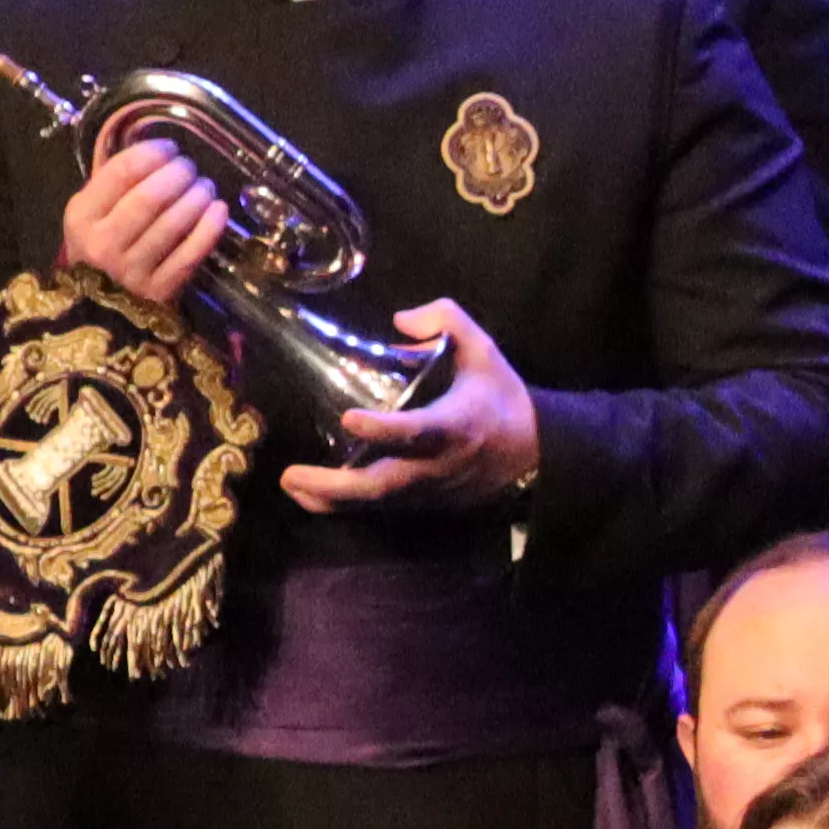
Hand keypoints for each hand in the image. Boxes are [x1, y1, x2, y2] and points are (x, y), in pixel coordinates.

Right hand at [59, 132, 231, 305]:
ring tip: (204, 186)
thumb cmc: (101, 243)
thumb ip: (118, 182)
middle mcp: (102, 244)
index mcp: (81, 216)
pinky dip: (209, 229)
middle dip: (178, 174)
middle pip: (150, 197)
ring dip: (196, 197)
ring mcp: (131, 271)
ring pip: (173, 224)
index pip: (122, 173)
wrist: (98, 304)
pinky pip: (190, 254)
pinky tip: (219, 210)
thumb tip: (161, 150)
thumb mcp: (93, 210)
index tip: (170, 147)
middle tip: (189, 168)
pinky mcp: (158, 291)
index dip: (152, 153)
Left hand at [279, 298, 539, 513]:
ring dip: (331, 498)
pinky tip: (313, 497)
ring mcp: (432, 490)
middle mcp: (439, 464)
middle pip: (383, 483)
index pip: (416, 432)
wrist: (537, 452)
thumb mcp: (484, 350)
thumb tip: (400, 321)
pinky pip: (383, 508)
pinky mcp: (428, 503)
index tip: (349, 420)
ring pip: (377, 502)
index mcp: (455, 425)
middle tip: (291, 474)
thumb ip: (447, 321)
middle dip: (336, 484)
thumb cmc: (502, 397)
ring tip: (291, 485)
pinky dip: (347, 505)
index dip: (384, 430)